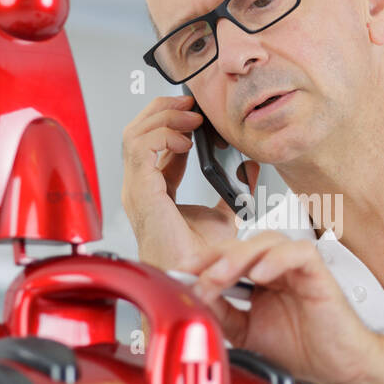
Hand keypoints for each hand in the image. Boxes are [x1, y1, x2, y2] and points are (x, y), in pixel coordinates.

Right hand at [120, 93, 259, 269]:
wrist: (197, 280)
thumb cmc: (201, 259)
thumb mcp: (223, 214)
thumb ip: (232, 189)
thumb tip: (248, 166)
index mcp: (153, 191)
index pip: (152, 144)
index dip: (172, 122)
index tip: (197, 114)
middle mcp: (139, 188)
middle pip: (137, 132)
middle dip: (163, 110)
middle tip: (192, 103)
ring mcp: (137, 190)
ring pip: (134, 134)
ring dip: (163, 117)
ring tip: (191, 116)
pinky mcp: (142, 193)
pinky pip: (140, 149)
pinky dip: (162, 135)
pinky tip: (185, 138)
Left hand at [180, 230, 381, 383]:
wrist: (339, 368)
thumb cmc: (302, 351)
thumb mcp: (245, 334)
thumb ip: (221, 314)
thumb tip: (192, 297)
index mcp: (259, 282)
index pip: (226, 257)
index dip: (202, 261)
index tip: (180, 273)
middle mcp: (276, 270)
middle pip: (242, 243)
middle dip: (214, 256)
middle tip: (197, 275)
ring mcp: (297, 270)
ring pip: (267, 240)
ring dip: (240, 255)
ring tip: (222, 276)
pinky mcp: (318, 273)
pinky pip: (300, 252)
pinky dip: (278, 259)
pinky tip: (261, 276)